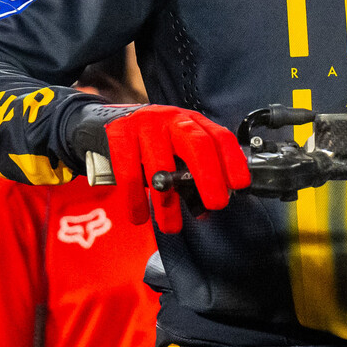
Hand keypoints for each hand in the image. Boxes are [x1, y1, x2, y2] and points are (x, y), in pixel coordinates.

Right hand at [87, 105, 250, 231]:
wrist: (106, 122)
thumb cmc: (150, 143)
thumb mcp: (176, 149)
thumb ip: (192, 173)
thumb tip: (206, 209)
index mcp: (193, 122)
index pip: (220, 137)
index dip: (233, 160)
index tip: (240, 185)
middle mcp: (173, 119)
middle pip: (197, 144)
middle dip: (208, 176)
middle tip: (216, 204)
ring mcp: (145, 124)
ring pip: (160, 164)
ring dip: (167, 201)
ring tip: (172, 227)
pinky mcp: (119, 134)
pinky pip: (128, 172)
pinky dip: (135, 199)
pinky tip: (140, 217)